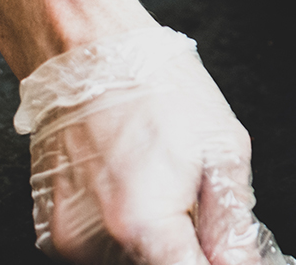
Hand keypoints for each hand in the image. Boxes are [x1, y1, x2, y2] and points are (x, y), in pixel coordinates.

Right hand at [13, 27, 295, 264]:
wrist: (87, 52)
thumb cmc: (156, 87)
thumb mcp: (222, 149)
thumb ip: (233, 222)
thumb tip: (241, 264)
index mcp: (144, 224)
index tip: (224, 255)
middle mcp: (97, 242)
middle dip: (190, 251)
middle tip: (200, 207)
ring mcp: (69, 240)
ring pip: (132, 263)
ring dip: (159, 243)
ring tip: (166, 186)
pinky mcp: (53, 232)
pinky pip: (103, 250)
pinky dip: (128, 233)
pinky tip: (138, 189)